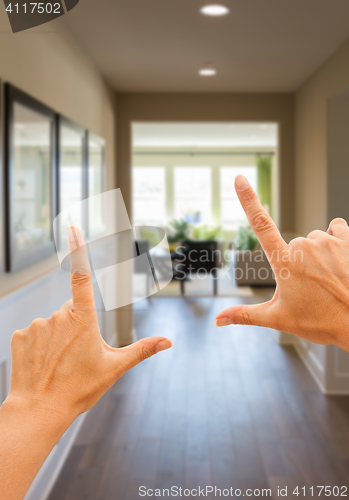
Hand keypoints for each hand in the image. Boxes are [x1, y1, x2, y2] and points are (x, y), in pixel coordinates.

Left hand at [0, 226, 171, 499]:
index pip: (82, 275)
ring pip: (52, 324)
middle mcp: (58, 316)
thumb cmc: (79, 389)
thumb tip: (168, 342)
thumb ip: (142, 350)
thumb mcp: (114, 368)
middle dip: (76, 327)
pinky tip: (43, 365)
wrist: (39, 411)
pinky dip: (40, 345)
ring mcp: (36, 325)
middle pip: (71, 311)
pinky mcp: (20, 336)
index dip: (79, 249)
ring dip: (57, 338)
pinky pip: (34, 334)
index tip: (74, 228)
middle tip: (78, 356)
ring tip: (59, 365)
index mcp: (82, 319)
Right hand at [215, 175, 348, 351]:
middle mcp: (304, 245)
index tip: (239, 179)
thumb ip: (245, 315)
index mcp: (284, 261)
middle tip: (309, 287)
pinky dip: (335, 240)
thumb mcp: (278, 319)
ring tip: (328, 279)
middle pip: (294, 243)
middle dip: (297, 260)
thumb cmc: (320, 322)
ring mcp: (327, 240)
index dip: (248, 200)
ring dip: (317, 253)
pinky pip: (336, 228)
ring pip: (314, 238)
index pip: (260, 225)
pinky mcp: (347, 239)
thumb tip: (217, 320)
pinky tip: (340, 259)